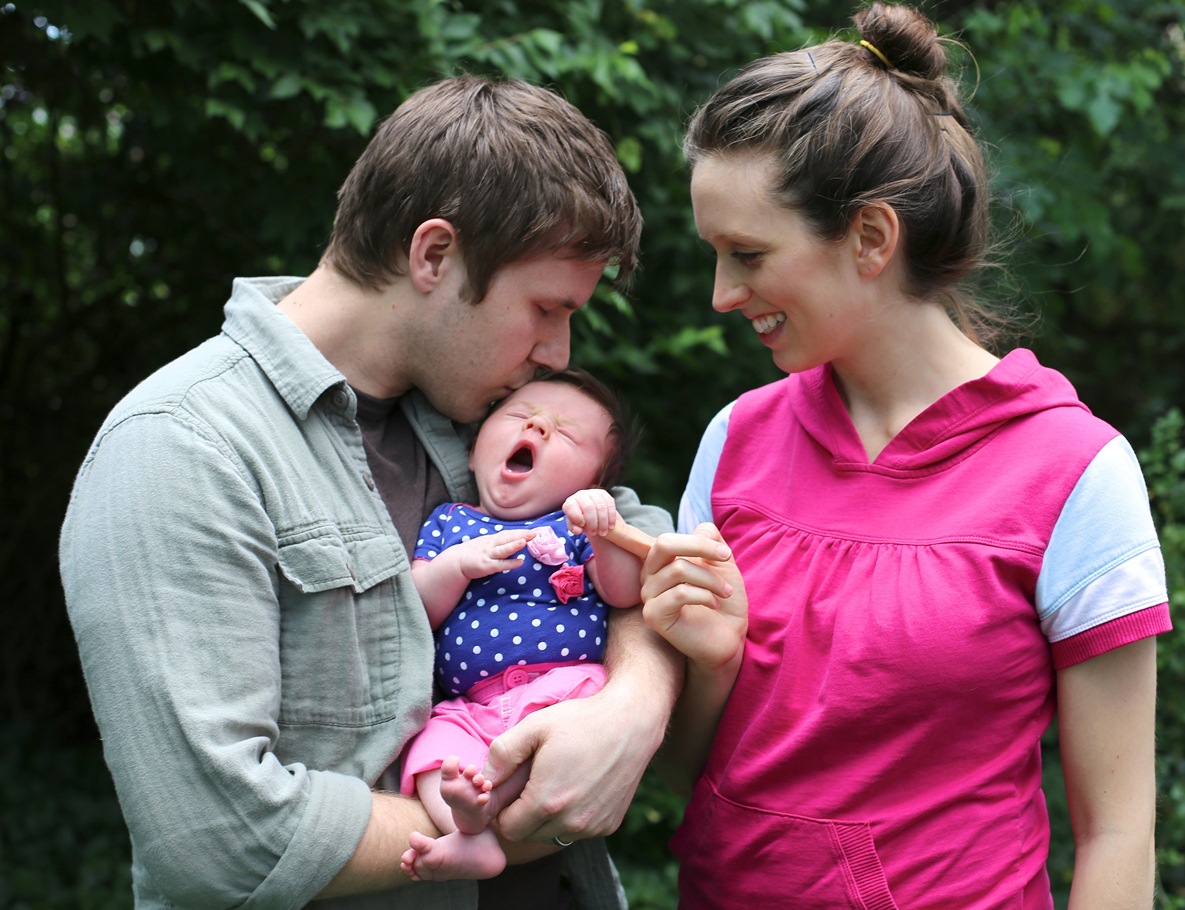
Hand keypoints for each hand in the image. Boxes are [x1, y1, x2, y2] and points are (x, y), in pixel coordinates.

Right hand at [456, 529, 534, 579]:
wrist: (457, 560)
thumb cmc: (475, 552)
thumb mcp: (487, 543)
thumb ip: (500, 541)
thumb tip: (517, 538)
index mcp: (492, 539)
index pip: (508, 534)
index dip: (520, 532)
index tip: (533, 530)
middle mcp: (491, 545)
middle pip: (507, 538)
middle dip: (520, 535)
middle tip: (534, 533)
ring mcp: (488, 555)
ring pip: (502, 550)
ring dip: (513, 546)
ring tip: (525, 542)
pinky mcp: (486, 566)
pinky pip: (500, 565)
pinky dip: (510, 563)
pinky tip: (519, 562)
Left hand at [482, 676, 661, 844]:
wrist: (632, 722)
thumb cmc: (581, 721)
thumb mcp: (534, 726)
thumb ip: (502, 754)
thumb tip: (484, 778)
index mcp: (547, 802)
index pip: (508, 828)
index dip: (504, 810)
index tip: (512, 788)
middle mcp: (571, 822)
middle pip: (529, 835)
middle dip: (524, 814)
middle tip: (533, 782)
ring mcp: (593, 827)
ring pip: (553, 836)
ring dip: (547, 819)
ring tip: (556, 783)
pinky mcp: (609, 825)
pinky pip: (578, 831)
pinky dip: (572, 817)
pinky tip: (578, 787)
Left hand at [563, 488, 618, 537]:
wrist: (590, 514)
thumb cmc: (580, 521)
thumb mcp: (575, 526)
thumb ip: (574, 528)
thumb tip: (578, 530)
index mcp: (570, 502)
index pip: (571, 507)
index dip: (577, 517)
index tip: (582, 527)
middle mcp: (581, 495)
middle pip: (589, 507)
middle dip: (592, 522)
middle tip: (594, 533)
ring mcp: (593, 492)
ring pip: (601, 506)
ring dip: (603, 521)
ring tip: (603, 532)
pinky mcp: (603, 494)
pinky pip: (609, 504)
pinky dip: (611, 517)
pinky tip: (611, 526)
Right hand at [641, 523, 746, 672]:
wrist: (729, 637)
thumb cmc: (724, 601)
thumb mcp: (722, 564)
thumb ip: (711, 541)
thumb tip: (700, 529)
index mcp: (661, 563)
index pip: (668, 539)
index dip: (698, 541)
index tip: (725, 554)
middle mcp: (649, 577)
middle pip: (664, 545)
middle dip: (699, 548)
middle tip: (726, 559)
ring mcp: (648, 597)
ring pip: (678, 570)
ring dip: (711, 579)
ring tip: (725, 592)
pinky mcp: (653, 616)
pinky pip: (678, 593)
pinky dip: (703, 595)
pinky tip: (714, 604)